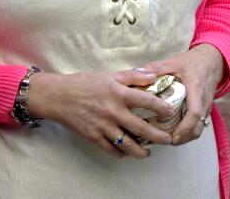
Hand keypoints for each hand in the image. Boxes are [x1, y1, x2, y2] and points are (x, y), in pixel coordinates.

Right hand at [25, 69, 174, 158]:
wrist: (57, 96)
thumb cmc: (84, 83)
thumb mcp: (110, 75)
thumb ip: (133, 76)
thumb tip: (154, 76)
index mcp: (119, 94)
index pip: (146, 101)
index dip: (161, 107)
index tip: (171, 112)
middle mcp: (113, 112)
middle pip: (140, 127)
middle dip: (157, 136)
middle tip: (168, 139)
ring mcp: (102, 126)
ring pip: (126, 143)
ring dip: (140, 150)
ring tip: (149, 153)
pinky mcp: (92, 137)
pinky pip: (110, 149)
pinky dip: (120, 153)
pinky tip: (126, 153)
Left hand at [140, 44, 225, 145]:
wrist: (212, 60)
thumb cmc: (192, 62)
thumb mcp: (174, 62)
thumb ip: (155, 68)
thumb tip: (134, 76)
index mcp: (196, 88)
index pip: (194, 112)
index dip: (184, 127)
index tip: (172, 137)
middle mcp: (204, 100)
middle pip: (197, 127)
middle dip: (182, 138)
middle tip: (163, 141)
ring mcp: (207, 106)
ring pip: (199, 128)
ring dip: (185, 137)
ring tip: (167, 139)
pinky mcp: (206, 110)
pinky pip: (199, 125)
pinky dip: (188, 132)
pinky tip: (174, 131)